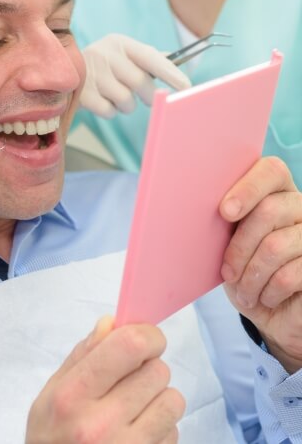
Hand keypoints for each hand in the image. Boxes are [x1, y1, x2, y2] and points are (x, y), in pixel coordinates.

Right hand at [26, 316, 184, 442]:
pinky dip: (161, 429)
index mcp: (73, 395)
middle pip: (157, 371)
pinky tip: (137, 434)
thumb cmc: (51, 437)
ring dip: (158, 399)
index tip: (145, 340)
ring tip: (135, 409)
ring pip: (173, 400)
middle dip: (148, 369)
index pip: (130, 346)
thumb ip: (82, 356)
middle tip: (130, 381)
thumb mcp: (51, 393)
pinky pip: (174, 432)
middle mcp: (101, 424)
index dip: (147, 335)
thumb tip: (112, 323)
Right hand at [80, 34, 190, 117]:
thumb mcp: (122, 54)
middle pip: (140, 82)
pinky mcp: (81, 92)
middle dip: (148, 96)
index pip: (150, 57)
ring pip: (125, 100)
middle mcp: (105, 54)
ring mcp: (91, 73)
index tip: (186, 86)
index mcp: (120, 42)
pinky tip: (101, 101)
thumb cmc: (103, 65)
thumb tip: (177, 61)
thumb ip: (148, 58)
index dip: (170, 72)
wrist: (59, 69)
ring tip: (116, 96)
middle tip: (147, 99)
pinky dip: (110, 111)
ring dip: (127, 105)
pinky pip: (109, 111)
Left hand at [219, 157, 301, 371]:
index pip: (271, 170)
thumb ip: (221, 218)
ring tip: (243, 291)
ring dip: (251, 275)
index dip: (248, 188)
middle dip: (240, 246)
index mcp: (275, 191)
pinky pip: (290, 274)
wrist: (268, 310)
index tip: (225, 212)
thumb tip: (191, 202)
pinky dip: (267, 291)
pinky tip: (262, 297)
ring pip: (276, 246)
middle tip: (228, 272)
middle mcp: (299, 206)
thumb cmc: (241, 268)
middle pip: (269, 210)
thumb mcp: (225, 241)